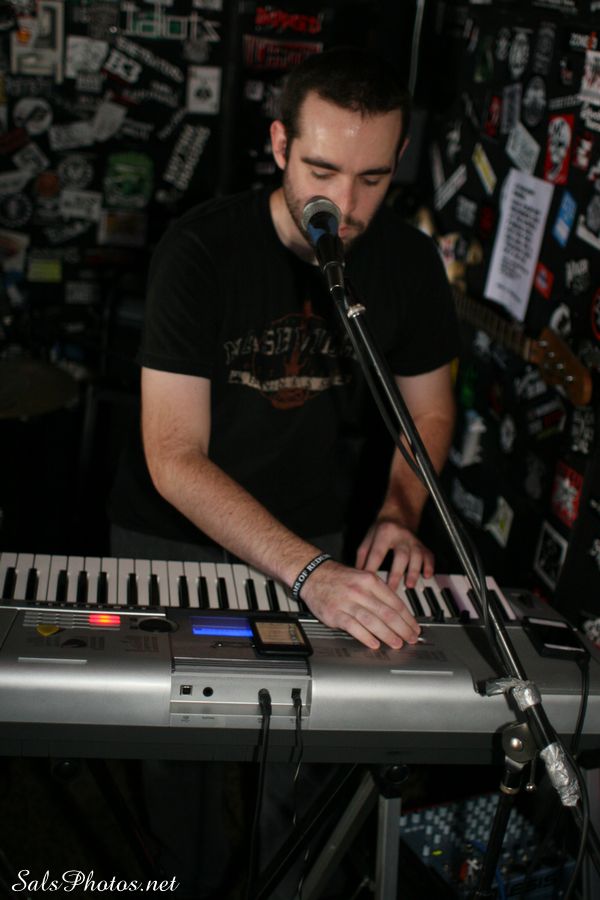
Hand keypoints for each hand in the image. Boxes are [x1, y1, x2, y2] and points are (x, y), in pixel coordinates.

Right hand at [299, 559, 419, 650]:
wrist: (313, 574)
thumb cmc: (339, 579)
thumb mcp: (362, 578)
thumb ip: (379, 594)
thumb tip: (397, 613)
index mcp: (370, 580)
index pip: (395, 602)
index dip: (408, 618)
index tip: (414, 628)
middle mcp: (360, 590)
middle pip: (387, 613)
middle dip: (403, 628)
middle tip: (411, 638)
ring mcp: (347, 602)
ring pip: (373, 621)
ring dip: (388, 634)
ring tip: (397, 643)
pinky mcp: (335, 613)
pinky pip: (354, 627)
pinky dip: (366, 637)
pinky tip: (375, 644)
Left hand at [355, 517, 433, 590]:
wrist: (399, 515)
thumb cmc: (381, 529)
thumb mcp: (368, 537)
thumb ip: (363, 556)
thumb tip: (359, 575)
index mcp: (385, 532)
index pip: (378, 553)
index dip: (373, 567)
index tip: (369, 582)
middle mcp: (401, 536)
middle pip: (401, 555)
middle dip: (396, 573)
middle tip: (391, 590)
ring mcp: (413, 541)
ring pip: (417, 556)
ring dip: (414, 571)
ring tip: (409, 585)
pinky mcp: (423, 546)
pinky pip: (429, 556)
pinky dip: (429, 567)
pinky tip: (427, 576)